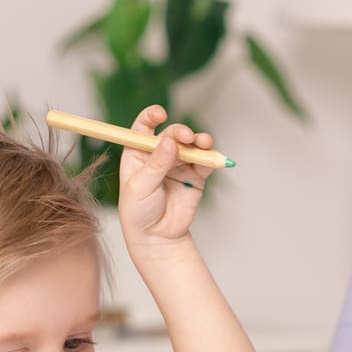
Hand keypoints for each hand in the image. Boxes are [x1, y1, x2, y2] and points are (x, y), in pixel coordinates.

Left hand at [117, 104, 214, 248]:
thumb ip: (156, 164)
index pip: (144, 128)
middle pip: (172, 135)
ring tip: (204, 142)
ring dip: (199, 141)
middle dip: (181, 132)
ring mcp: (178, 165)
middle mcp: (159, 156)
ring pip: (191, 146)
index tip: (160, 113)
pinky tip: (214, 158)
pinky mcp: (195, 177)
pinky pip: (205, 163)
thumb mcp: (140, 186)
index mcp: (138, 154)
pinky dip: (211, 158)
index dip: (151, 117)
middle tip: (187, 137)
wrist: (157, 238)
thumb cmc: (138, 212)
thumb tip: (169, 141)